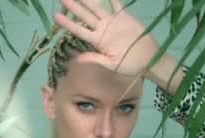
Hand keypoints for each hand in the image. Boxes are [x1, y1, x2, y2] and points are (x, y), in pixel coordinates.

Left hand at [54, 0, 183, 93]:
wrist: (148, 59)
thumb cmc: (130, 65)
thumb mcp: (111, 65)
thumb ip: (95, 59)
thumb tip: (76, 60)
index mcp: (97, 41)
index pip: (79, 30)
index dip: (67, 23)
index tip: (56, 16)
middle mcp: (102, 30)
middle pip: (84, 16)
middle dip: (73, 7)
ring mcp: (112, 22)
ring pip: (96, 8)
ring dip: (87, 0)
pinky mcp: (124, 17)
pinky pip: (115, 4)